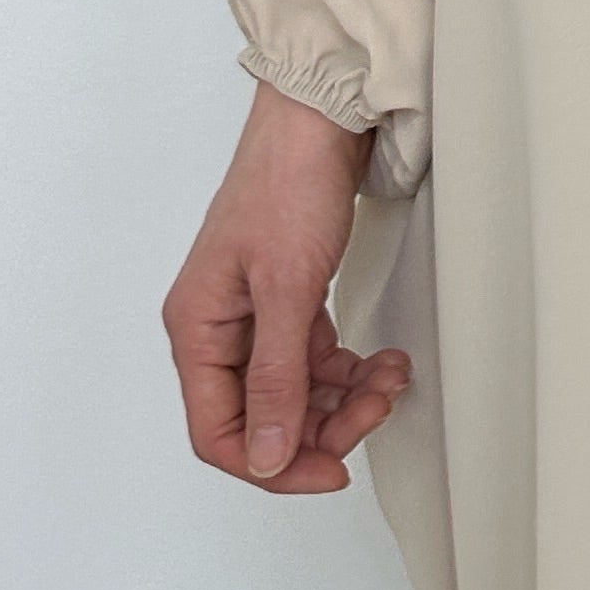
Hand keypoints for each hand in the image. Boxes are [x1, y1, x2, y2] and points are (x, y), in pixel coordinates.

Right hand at [162, 83, 409, 492]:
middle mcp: (219, 329)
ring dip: (347, 398)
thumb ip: (276, 378)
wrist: (320, 119)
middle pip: (264, 417)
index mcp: (197, 330)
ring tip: (391, 378)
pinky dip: (352, 369)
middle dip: (324, 425)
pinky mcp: (290, 300)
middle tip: (378, 409)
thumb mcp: (286, 290)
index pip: (219, 433)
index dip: (273, 464)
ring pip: (296, 392)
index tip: (331, 470)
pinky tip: (386, 362)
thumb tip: (265, 455)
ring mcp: (255, 316)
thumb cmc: (288, 186)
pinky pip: (316, 360)